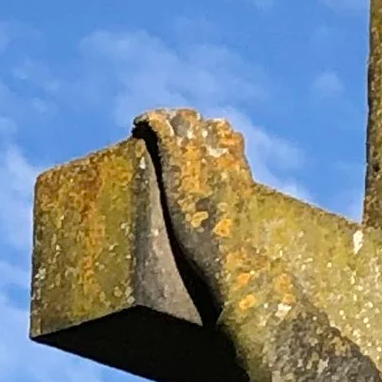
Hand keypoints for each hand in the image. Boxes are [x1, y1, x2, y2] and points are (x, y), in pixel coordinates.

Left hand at [141, 108, 252, 304]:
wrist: (235, 262)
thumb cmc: (242, 262)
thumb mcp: (243, 236)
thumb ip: (237, 221)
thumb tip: (239, 238)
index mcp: (241, 172)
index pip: (228, 136)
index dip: (211, 134)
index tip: (198, 141)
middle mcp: (222, 157)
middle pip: (204, 124)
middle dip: (186, 124)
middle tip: (168, 133)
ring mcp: (199, 157)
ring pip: (182, 120)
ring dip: (166, 119)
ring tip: (148, 126)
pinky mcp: (177, 162)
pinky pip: (161, 127)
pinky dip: (149, 121)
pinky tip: (137, 126)